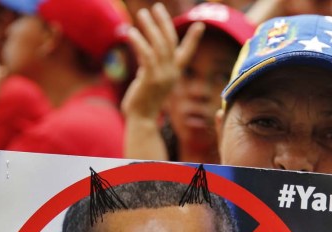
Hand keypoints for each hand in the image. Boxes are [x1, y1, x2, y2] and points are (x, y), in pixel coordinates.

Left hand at [121, 3, 204, 118]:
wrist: (141, 119)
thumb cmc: (143, 101)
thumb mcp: (150, 80)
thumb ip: (151, 66)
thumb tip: (146, 53)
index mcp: (175, 74)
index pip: (186, 53)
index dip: (193, 38)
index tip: (200, 24)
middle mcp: (172, 73)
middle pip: (171, 42)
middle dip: (164, 22)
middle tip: (156, 7)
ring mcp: (162, 75)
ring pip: (159, 45)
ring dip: (150, 27)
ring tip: (141, 13)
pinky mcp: (150, 78)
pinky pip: (146, 54)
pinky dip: (139, 41)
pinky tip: (131, 31)